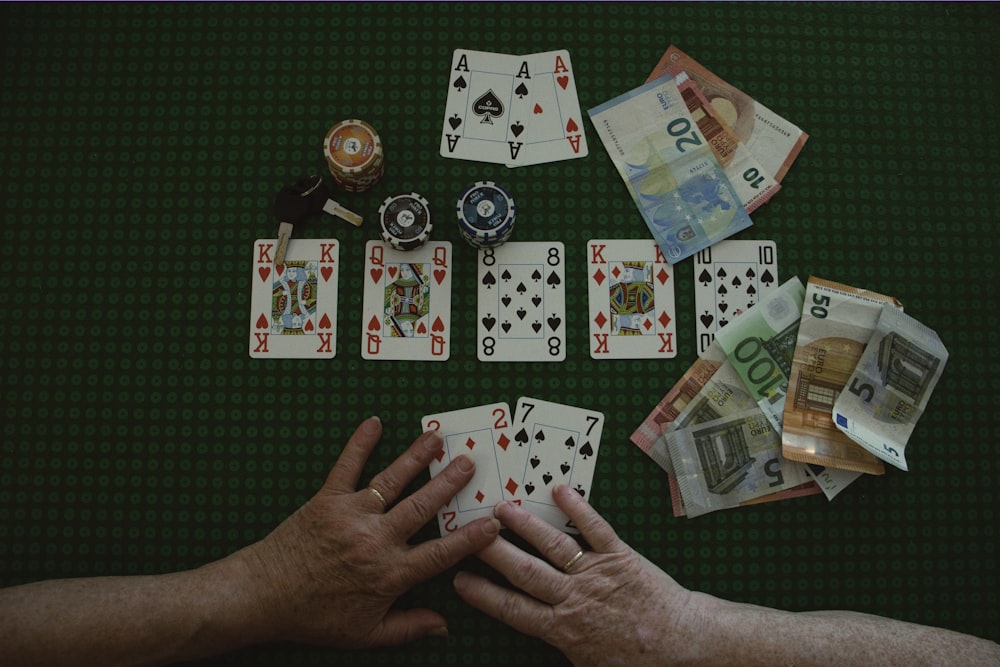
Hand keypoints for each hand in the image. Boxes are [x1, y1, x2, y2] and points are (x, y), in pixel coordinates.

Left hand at [232, 417, 499, 647]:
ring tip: (436, 438)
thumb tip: (443, 626)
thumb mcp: (364, 635)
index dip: (469, 539)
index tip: (492, 523)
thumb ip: (407, 628)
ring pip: (391, 481)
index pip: (440, 553)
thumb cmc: (313, 617)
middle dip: (448, 484)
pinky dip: (360, 443)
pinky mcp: (326, 499)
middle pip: (421, 507)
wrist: (263, 596)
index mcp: (389, 574)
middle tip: (470, 463)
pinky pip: (346, 466)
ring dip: (416, 458)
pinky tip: (373, 423)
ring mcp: (351, 515)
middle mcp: (375, 540)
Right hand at [453, 485, 698, 666]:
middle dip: (493, 552)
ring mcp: (596, 574)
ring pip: (553, 546)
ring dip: (525, 526)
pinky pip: (595, 528)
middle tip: (470, 533)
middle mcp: (574, 599)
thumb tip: (529, 651)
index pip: (512, 609)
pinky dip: (578, 508)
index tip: (459, 579)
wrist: (681, 644)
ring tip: (502, 507)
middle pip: (525, 572)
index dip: (484, 595)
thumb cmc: (636, 662)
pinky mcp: (619, 556)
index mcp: (563, 630)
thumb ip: (561, 653)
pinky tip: (560, 490)